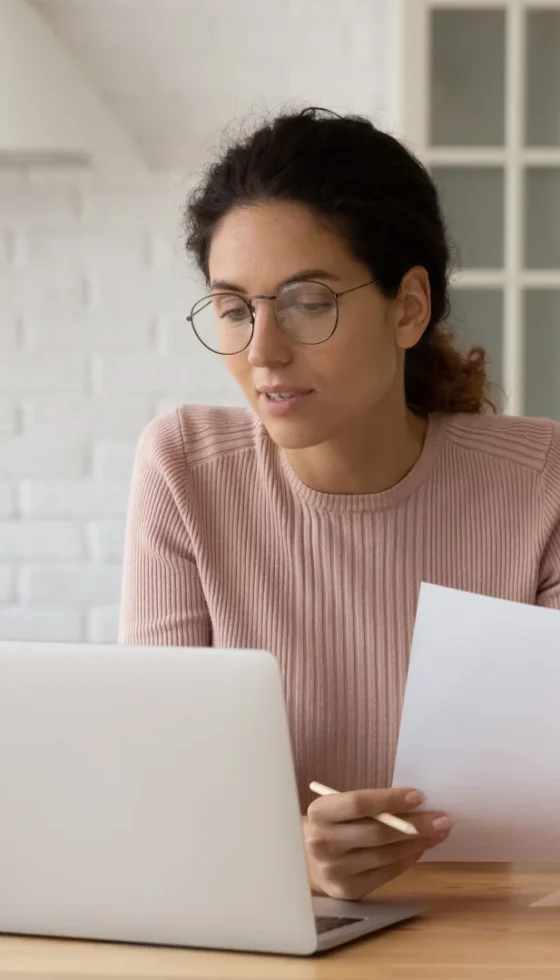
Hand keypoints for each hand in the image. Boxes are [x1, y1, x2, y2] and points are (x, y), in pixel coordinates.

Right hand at [304, 787, 451, 899]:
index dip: (390, 800)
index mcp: (319, 813)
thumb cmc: (333, 825)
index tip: (419, 796)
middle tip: (442, 818)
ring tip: (437, 833)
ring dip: (416, 844)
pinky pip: (386, 873)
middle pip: (376, 832)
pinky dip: (407, 859)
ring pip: (385, 855)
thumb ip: (370, 806)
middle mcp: (323, 843)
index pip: (359, 804)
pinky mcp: (348, 889)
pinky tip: (420, 849)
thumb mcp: (340, 808)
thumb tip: (416, 804)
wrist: (308, 859)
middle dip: (414, 825)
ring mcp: (335, 870)